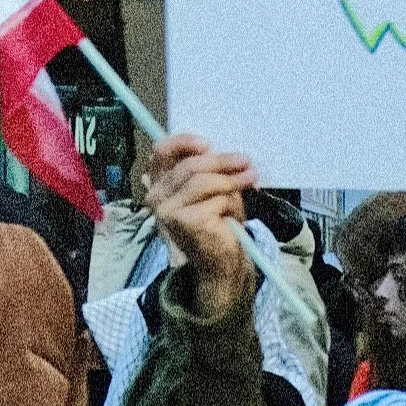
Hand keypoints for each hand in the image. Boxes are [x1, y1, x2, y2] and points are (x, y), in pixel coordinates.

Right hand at [142, 134, 257, 319]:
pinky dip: (231, 204)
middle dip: (222, 161)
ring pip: (204, 181)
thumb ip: (210, 171)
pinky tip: (233, 216)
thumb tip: (225, 155)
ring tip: (249, 181)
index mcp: (159, 185)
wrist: (220, 262)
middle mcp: (156, 197)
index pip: (161, 152)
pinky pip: (216, 199)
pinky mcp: (185, 221)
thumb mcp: (212, 190)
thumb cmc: (217, 223)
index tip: (208, 145)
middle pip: (190, 165)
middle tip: (246, 162)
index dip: (184, 142)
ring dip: (231, 181)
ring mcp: (168, 211)